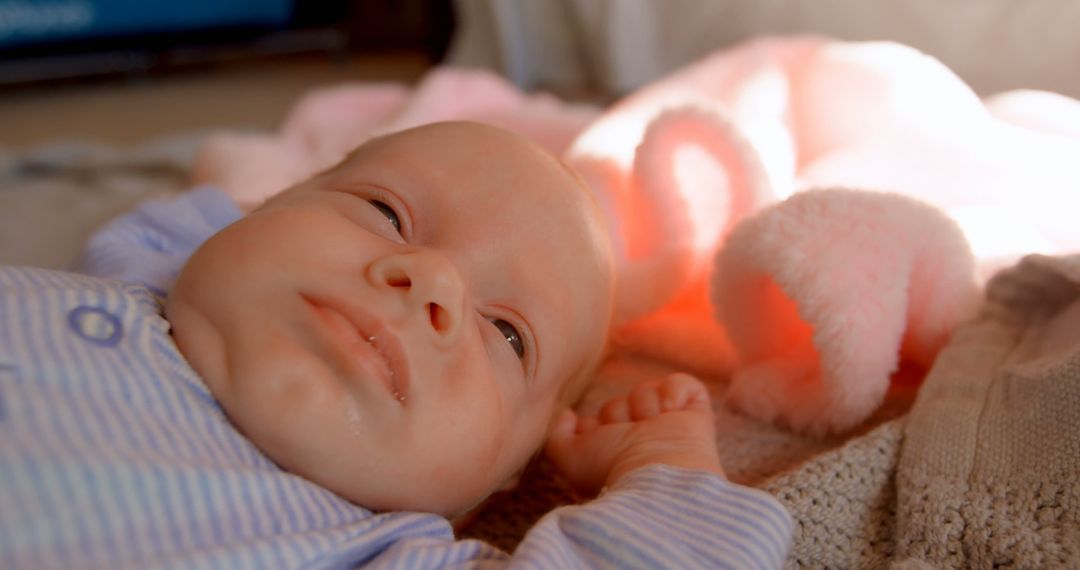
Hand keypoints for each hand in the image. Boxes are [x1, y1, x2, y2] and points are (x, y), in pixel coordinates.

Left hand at [545, 373, 723, 496]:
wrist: (658, 471)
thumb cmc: (612, 468)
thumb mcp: (570, 457)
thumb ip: (557, 435)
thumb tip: (569, 414)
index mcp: (618, 449)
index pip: (603, 418)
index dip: (598, 424)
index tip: (600, 437)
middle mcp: (644, 437)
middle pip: (620, 401)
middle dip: (619, 414)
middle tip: (629, 436)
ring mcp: (670, 424)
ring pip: (646, 389)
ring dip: (644, 405)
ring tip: (652, 427)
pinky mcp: (696, 412)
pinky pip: (682, 383)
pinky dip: (675, 391)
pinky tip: (671, 411)